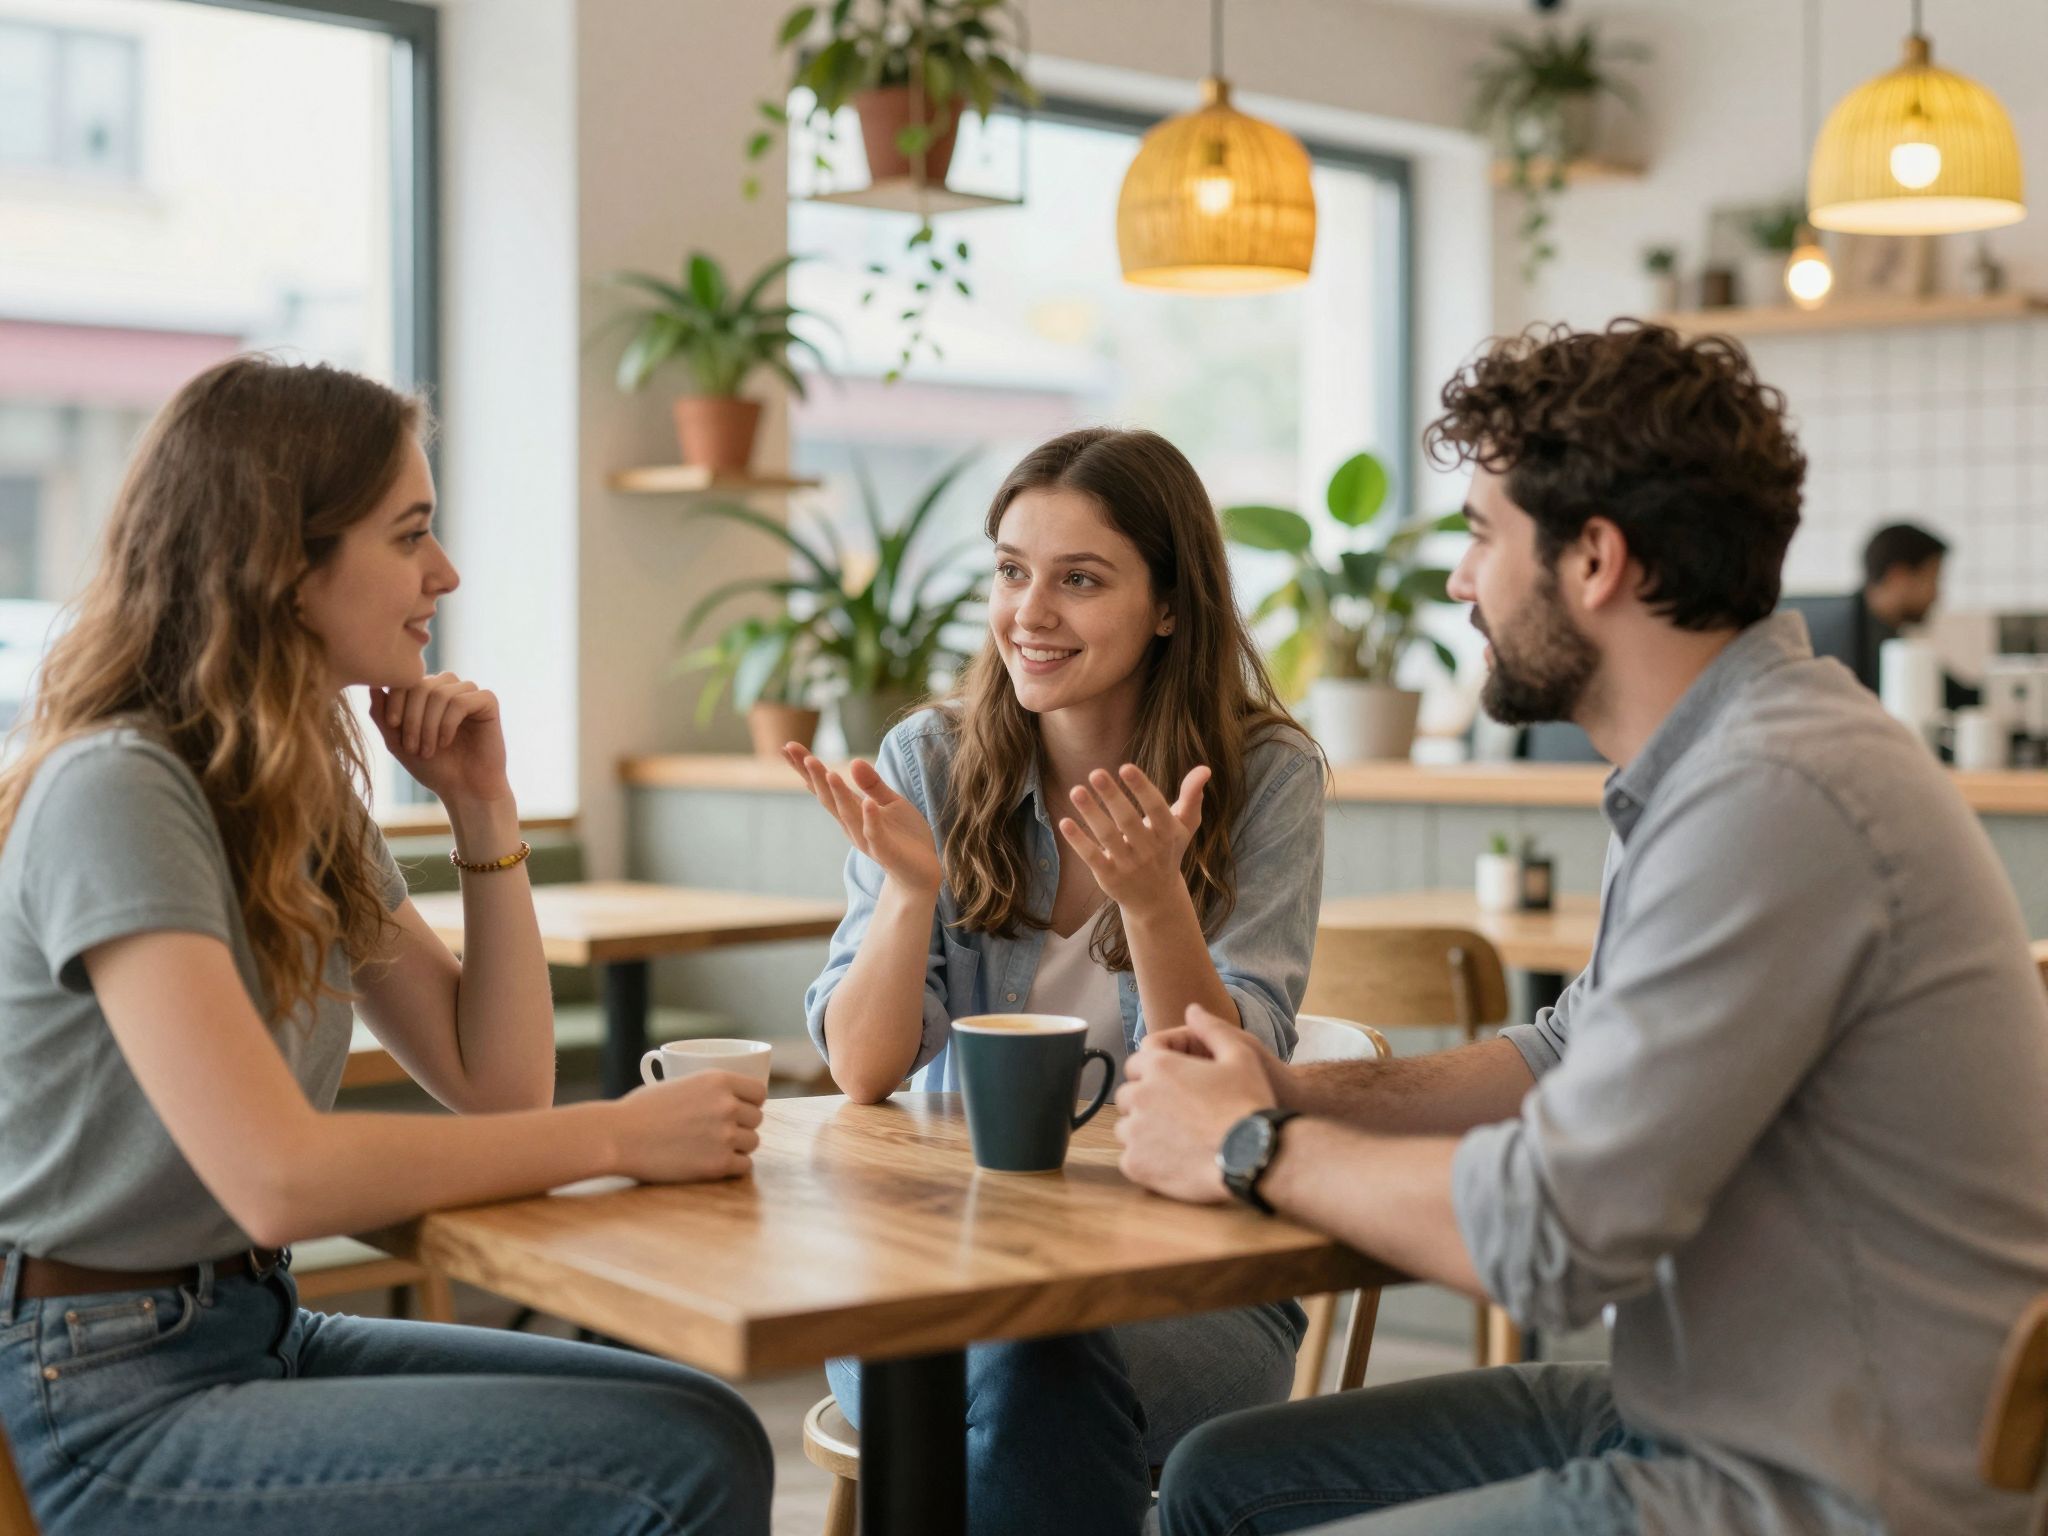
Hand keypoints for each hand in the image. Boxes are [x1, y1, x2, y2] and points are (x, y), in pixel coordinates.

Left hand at [371, 674, 510, 806]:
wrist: (464, 789)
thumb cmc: (433, 767)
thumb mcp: (397, 741)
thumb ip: (382, 714)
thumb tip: (371, 686)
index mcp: (427, 691)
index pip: (405, 679)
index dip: (395, 701)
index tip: (393, 728)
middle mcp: (448, 686)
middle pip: (421, 684)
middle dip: (412, 717)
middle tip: (412, 747)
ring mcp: (469, 692)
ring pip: (440, 693)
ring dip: (429, 725)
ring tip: (428, 750)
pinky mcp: (488, 702)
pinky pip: (461, 702)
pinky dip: (448, 724)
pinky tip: (446, 742)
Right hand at [610, 1070, 766, 1182]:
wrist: (618, 1136)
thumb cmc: (640, 1110)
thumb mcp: (679, 1082)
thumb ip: (707, 1090)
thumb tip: (727, 1097)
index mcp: (719, 1080)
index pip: (759, 1093)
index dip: (751, 1103)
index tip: (741, 1110)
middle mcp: (728, 1105)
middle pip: (756, 1119)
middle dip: (742, 1126)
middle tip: (720, 1132)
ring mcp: (725, 1135)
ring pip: (752, 1143)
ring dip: (738, 1147)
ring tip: (713, 1149)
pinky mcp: (718, 1164)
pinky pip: (744, 1167)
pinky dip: (732, 1168)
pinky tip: (714, 1164)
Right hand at [781, 744, 941, 894]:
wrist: (922, 874)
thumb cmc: (905, 837)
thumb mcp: (891, 803)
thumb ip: (872, 784)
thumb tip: (853, 761)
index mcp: (852, 811)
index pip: (825, 787)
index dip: (806, 769)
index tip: (788, 747)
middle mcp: (853, 825)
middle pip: (828, 798)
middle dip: (814, 776)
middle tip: (796, 753)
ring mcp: (867, 839)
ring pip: (848, 814)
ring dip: (838, 794)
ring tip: (828, 772)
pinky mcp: (886, 851)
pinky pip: (876, 833)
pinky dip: (870, 819)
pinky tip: (868, 803)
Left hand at [1058, 763, 1207, 917]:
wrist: (1157, 900)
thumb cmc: (1168, 852)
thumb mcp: (1184, 827)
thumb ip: (1192, 797)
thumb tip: (1205, 769)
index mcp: (1167, 833)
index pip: (1155, 807)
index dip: (1141, 788)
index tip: (1125, 767)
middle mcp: (1149, 849)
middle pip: (1128, 820)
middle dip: (1112, 796)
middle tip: (1095, 772)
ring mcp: (1128, 865)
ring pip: (1107, 837)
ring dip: (1091, 813)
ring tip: (1076, 790)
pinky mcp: (1109, 877)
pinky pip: (1092, 857)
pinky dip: (1078, 841)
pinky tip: (1064, 822)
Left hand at [1116, 1005, 1278, 1203]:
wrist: (1254, 1156)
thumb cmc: (1249, 1102)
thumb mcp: (1241, 1054)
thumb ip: (1212, 1029)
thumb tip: (1193, 1010)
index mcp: (1159, 1066)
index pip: (1139, 1060)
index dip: (1157, 1068)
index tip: (1177, 1080)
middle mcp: (1139, 1095)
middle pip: (1130, 1094)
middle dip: (1148, 1098)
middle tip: (1179, 1111)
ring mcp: (1134, 1132)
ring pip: (1126, 1126)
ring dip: (1144, 1128)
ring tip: (1177, 1136)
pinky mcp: (1136, 1165)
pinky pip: (1130, 1158)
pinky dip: (1145, 1159)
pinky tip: (1172, 1159)